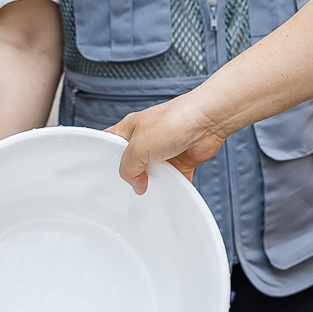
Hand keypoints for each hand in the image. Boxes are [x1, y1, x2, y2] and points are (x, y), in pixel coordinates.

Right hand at [109, 99, 232, 192]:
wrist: (207, 121)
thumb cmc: (174, 121)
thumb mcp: (138, 147)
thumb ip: (128, 168)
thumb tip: (135, 184)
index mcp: (129, 129)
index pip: (110, 144)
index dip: (106, 159)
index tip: (105, 176)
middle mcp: (146, 138)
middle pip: (132, 163)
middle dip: (133, 176)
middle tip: (132, 185)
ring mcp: (164, 149)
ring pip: (153, 173)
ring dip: (155, 182)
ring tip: (153, 189)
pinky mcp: (181, 160)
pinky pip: (174, 178)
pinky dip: (174, 186)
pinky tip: (172, 190)